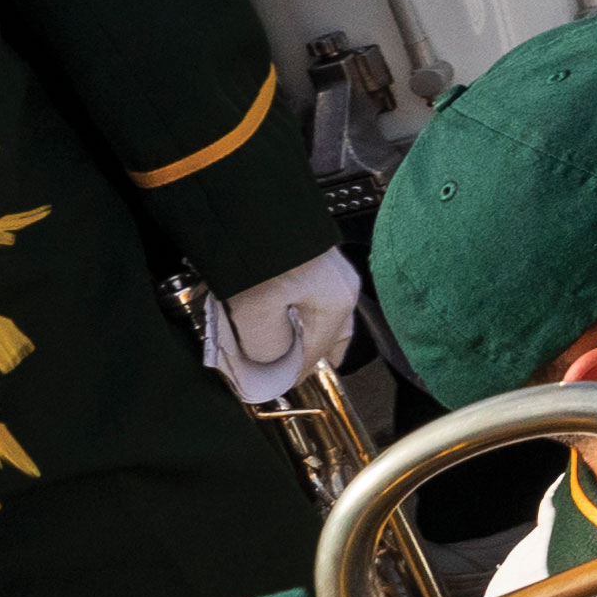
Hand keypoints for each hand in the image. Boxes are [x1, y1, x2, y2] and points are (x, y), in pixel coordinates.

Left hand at [200, 248, 363, 407]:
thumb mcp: (256, 315)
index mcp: (337, 304)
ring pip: (323, 314)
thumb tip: (270, 357)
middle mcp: (343, 287)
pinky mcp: (315, 257)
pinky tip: (284, 316)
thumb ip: (267, 348)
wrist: (253, 208)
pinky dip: (300, 314)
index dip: (297, 374)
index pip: (319, 352)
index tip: (278, 388)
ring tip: (288, 347)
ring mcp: (333, 269)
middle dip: (314, 354)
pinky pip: (313, 297)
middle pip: (332, 333)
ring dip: (306, 332)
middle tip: (296, 372)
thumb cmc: (260, 260)